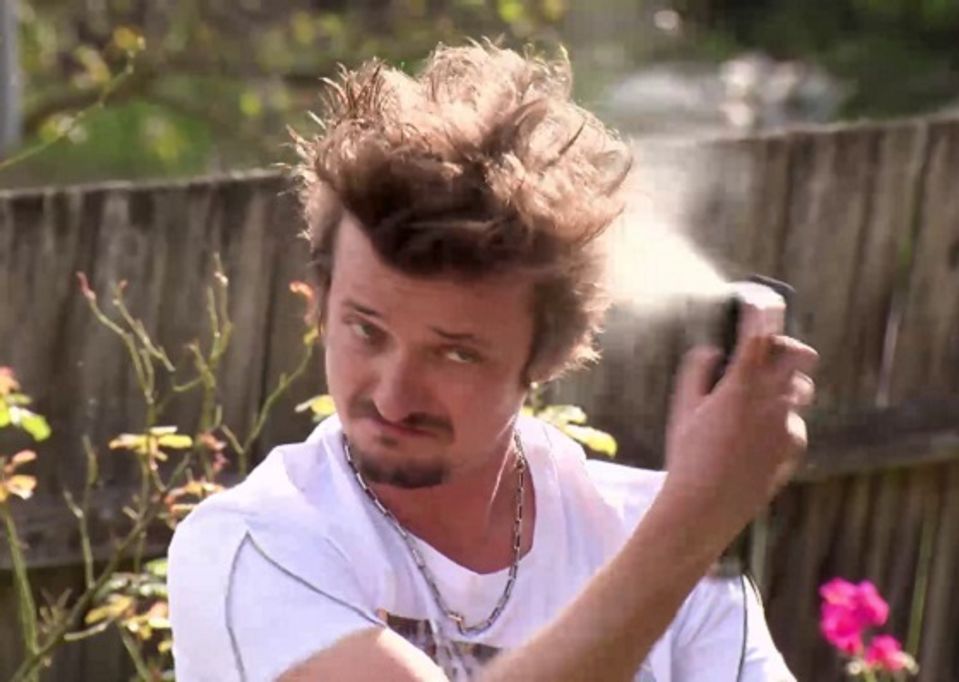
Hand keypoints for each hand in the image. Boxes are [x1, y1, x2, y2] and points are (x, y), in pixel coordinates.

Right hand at [662, 295, 818, 540]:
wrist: (706, 507)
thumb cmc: (688, 456)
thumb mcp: (683, 408)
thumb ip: (698, 372)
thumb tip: (714, 351)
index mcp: (742, 384)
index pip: (762, 332)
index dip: (762, 311)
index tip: (757, 301)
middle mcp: (772, 399)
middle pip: (800, 355)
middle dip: (787, 349)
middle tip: (766, 356)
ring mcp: (788, 425)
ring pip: (800, 391)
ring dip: (783, 388)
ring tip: (755, 404)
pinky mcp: (794, 449)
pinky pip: (794, 424)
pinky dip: (779, 424)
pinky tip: (753, 441)